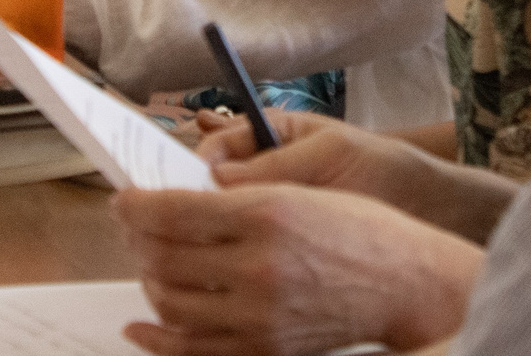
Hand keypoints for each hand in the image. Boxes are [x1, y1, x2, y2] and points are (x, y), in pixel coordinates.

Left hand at [114, 184, 480, 355]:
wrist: (406, 284)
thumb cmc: (359, 228)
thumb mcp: (299, 190)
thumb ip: (237, 196)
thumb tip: (174, 204)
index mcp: (267, 213)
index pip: (173, 211)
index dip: (136, 205)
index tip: (123, 200)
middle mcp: (259, 265)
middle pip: (163, 256)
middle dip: (136, 240)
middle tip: (132, 228)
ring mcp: (261, 314)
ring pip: (170, 302)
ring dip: (147, 280)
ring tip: (149, 264)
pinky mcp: (265, 348)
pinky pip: (193, 349)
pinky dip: (158, 339)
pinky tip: (141, 327)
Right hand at [199, 112, 477, 233]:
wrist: (426, 208)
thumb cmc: (381, 168)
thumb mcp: (329, 155)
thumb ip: (277, 163)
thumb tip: (216, 178)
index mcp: (269, 135)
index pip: (217, 147)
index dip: (194, 164)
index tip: (181, 186)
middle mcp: (263, 171)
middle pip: (209, 184)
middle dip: (193, 199)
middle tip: (186, 218)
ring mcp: (271, 209)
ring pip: (223, 219)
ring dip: (211, 230)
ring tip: (211, 244)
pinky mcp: (281, 243)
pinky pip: (246, 246)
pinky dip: (235, 255)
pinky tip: (234, 266)